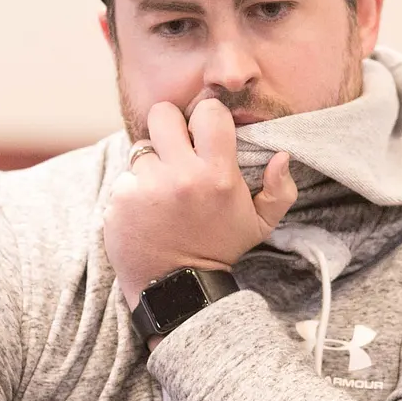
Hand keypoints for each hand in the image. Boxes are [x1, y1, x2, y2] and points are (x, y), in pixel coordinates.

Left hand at [103, 99, 295, 307]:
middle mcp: (181, 176)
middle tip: (174, 148)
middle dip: (168, 127)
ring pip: (141, 148)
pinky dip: (132, 191)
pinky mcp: (120, 200)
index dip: (206, 118)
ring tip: (162, 190)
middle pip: (162, 113)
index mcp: (218, 175)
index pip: (208, 112)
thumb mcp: (260, 224)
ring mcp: (146, 187)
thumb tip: (281, 155)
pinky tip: (145, 211)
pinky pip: (124, 178)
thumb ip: (279, 190)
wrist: (177, 288)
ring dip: (150, 164)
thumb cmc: (219, 250)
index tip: (203, 133)